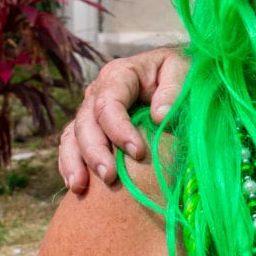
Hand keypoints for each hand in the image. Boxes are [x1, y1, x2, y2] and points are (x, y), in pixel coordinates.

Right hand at [58, 47, 188, 192]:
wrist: (180, 76)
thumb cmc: (182, 71)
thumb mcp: (184, 69)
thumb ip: (174, 88)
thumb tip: (159, 116)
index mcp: (120, 75)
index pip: (109, 103)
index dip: (119, 129)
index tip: (138, 153)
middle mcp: (99, 92)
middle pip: (86, 123)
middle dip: (95, 151)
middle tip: (109, 177)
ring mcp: (91, 112)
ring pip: (72, 137)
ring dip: (75, 162)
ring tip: (80, 187)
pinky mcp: (92, 129)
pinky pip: (72, 146)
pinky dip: (71, 165)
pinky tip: (77, 186)